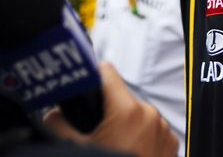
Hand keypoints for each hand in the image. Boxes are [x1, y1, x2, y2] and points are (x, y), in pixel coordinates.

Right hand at [44, 62, 177, 156]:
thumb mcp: (78, 148)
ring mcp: (164, 129)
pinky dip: (140, 136)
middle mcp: (150, 115)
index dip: (92, 77)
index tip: (84, 85)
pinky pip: (152, 130)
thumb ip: (59, 125)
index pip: (107, 72)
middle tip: (94, 129)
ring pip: (138, 114)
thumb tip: (51, 113)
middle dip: (107, 109)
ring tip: (113, 145)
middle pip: (121, 97)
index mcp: (127, 110)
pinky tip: (128, 152)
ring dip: (125, 124)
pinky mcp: (171, 143)